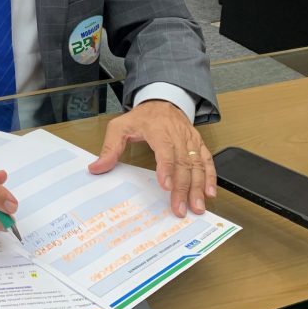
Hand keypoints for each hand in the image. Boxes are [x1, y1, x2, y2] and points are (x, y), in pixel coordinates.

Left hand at [88, 100, 215, 217]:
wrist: (163, 101)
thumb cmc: (142, 117)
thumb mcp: (120, 126)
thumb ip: (110, 148)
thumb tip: (96, 167)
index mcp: (158, 129)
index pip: (164, 149)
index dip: (166, 168)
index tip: (166, 186)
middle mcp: (177, 135)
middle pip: (183, 162)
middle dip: (183, 187)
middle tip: (180, 208)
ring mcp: (190, 140)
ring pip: (197, 164)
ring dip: (199, 187)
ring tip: (197, 206)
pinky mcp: (198, 144)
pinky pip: (207, 160)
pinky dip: (211, 176)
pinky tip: (210, 192)